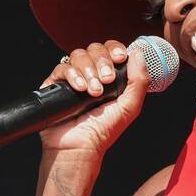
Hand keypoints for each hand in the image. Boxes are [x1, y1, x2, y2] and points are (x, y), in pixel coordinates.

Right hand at [36, 40, 151, 157]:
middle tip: (106, 81)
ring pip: (78, 55)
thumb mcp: (130, 106)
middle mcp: (91, 74)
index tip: (121, 58)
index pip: (111, 49)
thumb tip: (139, 52)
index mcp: (109, 76)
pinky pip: (62, 67)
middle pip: (95, 48)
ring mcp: (73, 78)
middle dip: (103, 62)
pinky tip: (81, 90)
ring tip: (93, 92)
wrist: (79, 146)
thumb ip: (139, 80)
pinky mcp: (56, 84)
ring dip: (89, 71)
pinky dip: (73, 75)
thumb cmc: (103, 131)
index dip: (115, 49)